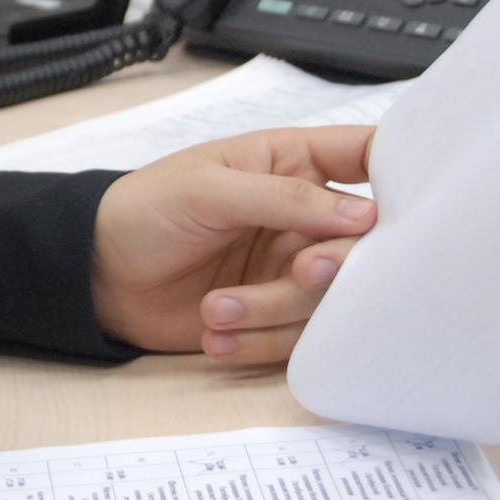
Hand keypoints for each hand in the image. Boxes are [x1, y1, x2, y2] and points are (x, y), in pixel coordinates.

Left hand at [90, 126, 375, 364]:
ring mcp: (290, 269)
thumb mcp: (207, 189)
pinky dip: (257, 342)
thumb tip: (366, 213)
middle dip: (333, 264)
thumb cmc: (144, 210)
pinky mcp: (272, 317)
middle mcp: (304, 218)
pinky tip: (214, 333)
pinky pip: (295, 340)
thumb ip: (284, 198)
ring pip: (328, 301)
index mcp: (295, 163)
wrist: (95, 274)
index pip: (370, 156)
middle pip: (361, 245)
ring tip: (216, 308)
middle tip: (300, 270)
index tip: (404, 206)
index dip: (403, 176)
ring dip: (274, 309)